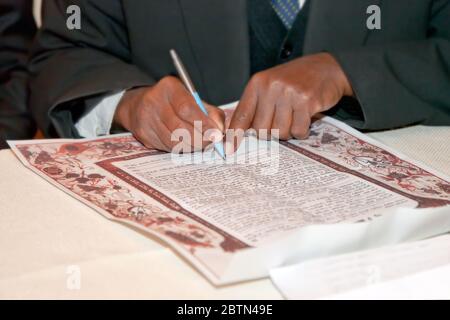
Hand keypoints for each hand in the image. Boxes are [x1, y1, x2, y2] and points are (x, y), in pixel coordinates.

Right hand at [113, 76, 224, 151]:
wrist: (139, 105)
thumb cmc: (173, 102)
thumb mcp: (193, 99)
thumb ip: (210, 112)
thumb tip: (219, 131)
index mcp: (169, 87)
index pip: (187, 109)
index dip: (204, 124)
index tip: (216, 134)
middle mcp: (154, 101)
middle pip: (180, 128)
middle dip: (200, 139)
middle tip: (211, 143)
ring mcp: (146, 119)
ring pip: (174, 141)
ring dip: (191, 146)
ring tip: (200, 143)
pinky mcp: (143, 134)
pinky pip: (166, 147)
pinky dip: (180, 148)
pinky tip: (185, 143)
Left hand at [227, 53, 352, 150]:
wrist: (326, 68)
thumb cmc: (295, 81)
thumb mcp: (270, 86)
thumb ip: (254, 106)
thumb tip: (236, 131)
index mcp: (258, 84)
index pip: (242, 115)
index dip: (234, 135)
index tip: (228, 150)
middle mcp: (271, 87)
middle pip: (262, 130)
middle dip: (271, 133)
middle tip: (281, 122)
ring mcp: (289, 93)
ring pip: (280, 133)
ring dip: (288, 132)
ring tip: (294, 117)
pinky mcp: (307, 101)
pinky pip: (298, 131)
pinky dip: (302, 131)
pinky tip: (305, 118)